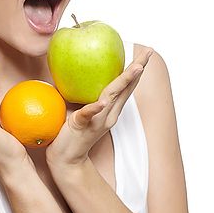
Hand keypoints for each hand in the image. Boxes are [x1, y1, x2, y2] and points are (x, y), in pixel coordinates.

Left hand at [45, 47, 153, 168]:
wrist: (65, 160)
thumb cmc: (68, 131)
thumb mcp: (77, 107)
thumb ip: (81, 92)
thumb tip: (72, 66)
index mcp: (110, 109)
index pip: (125, 86)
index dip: (136, 69)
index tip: (146, 53)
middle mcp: (109, 114)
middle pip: (126, 88)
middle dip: (137, 69)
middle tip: (148, 53)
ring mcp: (98, 121)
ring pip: (113, 97)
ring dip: (125, 82)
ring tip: (136, 68)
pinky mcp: (83, 126)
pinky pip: (89, 115)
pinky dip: (96, 108)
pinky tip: (102, 102)